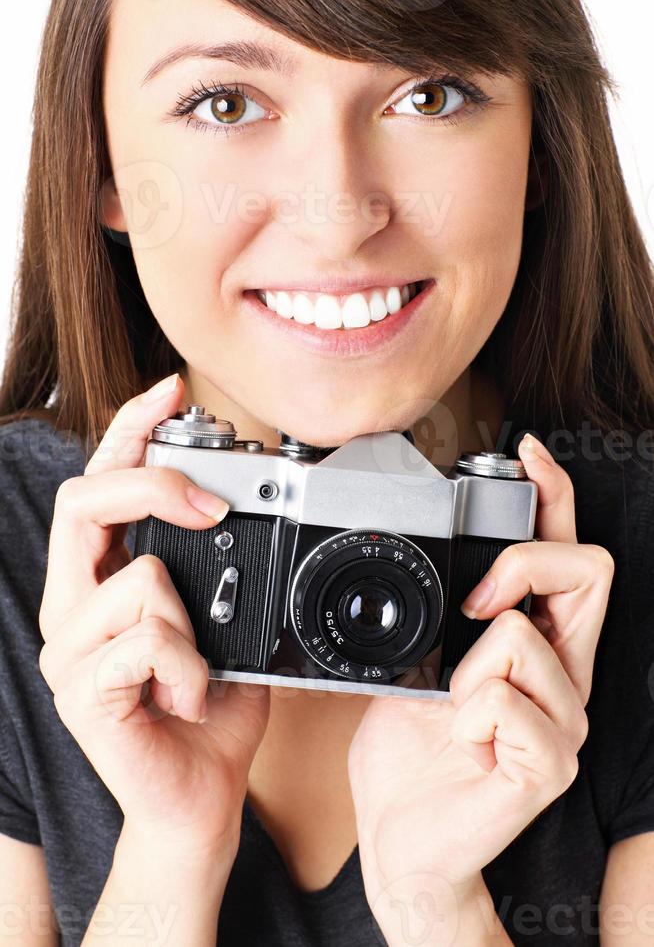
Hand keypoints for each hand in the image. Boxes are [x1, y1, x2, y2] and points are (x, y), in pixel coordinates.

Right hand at [38, 373, 269, 858]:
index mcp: (101, 582)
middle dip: (154, 486)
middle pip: (83, 501)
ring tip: (199, 671)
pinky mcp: (78, 693)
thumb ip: (214, 569)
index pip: (98, 485)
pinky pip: (147, 640)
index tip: (168, 389)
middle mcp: (72, 608)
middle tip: (210, 505)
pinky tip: (187, 698)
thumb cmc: (209, 709)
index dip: (128, 430)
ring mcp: (68, 651)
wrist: (198, 796)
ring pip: (138, 578)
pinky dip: (189, 668)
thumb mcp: (222, 621)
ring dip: (193, 626)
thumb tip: (236, 508)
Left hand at [347, 433, 613, 938]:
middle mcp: (565, 677)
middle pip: (585, 572)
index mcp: (538, 647)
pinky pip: (501, 698)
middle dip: (520, 566)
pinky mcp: (548, 764)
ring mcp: (564, 721)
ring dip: (467, 669)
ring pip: (521, 637)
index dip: (557, 497)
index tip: (529, 452)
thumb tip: (439, 569)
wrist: (403, 839)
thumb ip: (445, 620)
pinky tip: (460, 741)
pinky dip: (463, 712)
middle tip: (474, 604)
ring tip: (454, 709)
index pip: (568, 557)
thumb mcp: (420, 664)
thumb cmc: (412, 755)